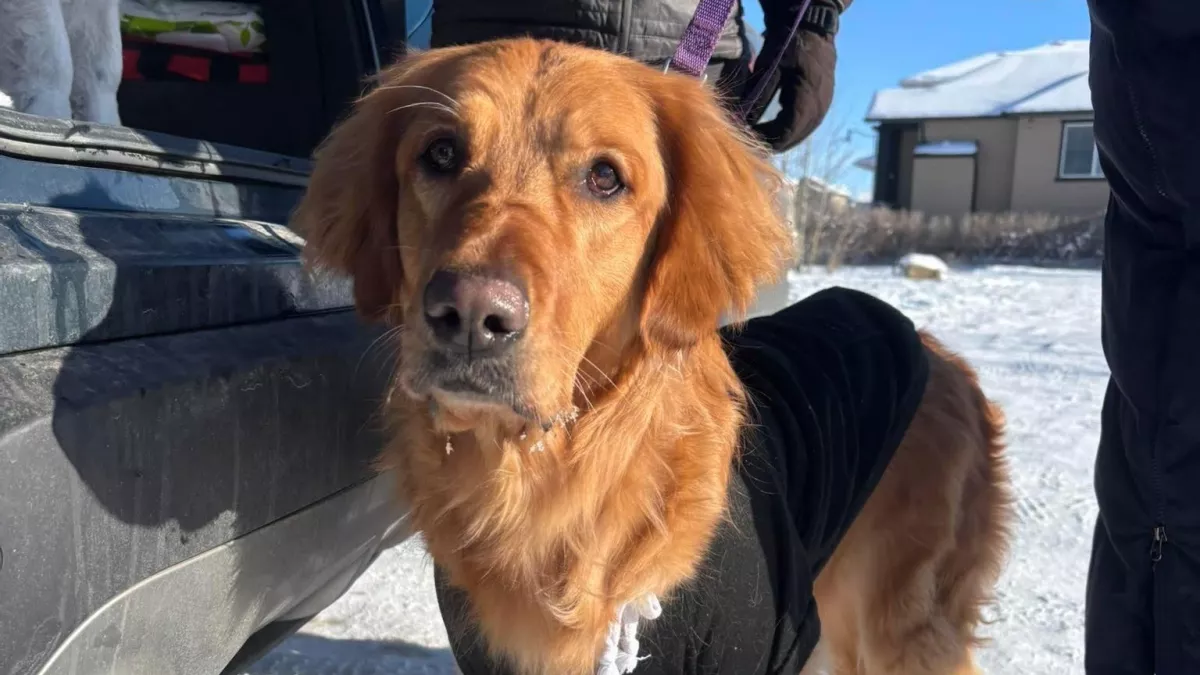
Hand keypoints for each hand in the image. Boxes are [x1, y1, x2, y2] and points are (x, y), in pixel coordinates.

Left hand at [740, 0, 841, 152]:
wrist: (814, 26)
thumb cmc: (789, 43)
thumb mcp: (770, 66)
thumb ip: (759, 95)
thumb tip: (746, 122)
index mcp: (807, 96)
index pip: (788, 131)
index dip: (769, 140)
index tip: (750, 141)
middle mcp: (820, 105)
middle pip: (796, 136)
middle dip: (774, 142)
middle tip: (753, 143)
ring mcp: (825, 104)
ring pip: (803, 132)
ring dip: (784, 138)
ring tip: (763, 137)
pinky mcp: (824, 101)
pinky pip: (808, 124)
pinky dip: (792, 129)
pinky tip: (776, 128)